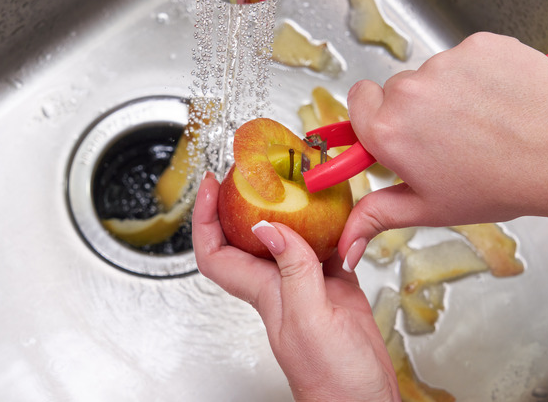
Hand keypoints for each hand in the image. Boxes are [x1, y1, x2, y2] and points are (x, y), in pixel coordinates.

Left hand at [193, 172, 399, 401]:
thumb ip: (293, 270)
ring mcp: (309, 285)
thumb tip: (268, 227)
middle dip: (246, 200)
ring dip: (292, 208)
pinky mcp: (336, 288)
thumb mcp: (311, 318)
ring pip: (291, 236)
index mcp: (265, 292)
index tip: (209, 184)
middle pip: (250, 235)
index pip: (216, 251)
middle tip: (256, 169)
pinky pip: (329, 247)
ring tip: (298, 179)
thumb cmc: (332, 378)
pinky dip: (334, 228)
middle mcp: (281, 285)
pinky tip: (342, 214)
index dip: (204, 218)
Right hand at [339, 32, 547, 269]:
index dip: (374, 114)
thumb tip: (346, 245)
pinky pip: (467, 57)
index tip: (396, 128)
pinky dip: (480, 74)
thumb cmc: (497, 186)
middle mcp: (409, 91)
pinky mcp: (479, 45)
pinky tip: (500, 101)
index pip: (357, 101)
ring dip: (450, 92)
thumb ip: (377, 217)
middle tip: (448, 137)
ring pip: (434, 74)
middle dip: (415, 109)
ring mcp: (445, 64)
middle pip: (397, 89)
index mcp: (388, 131)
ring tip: (483, 122)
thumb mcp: (429, 208)